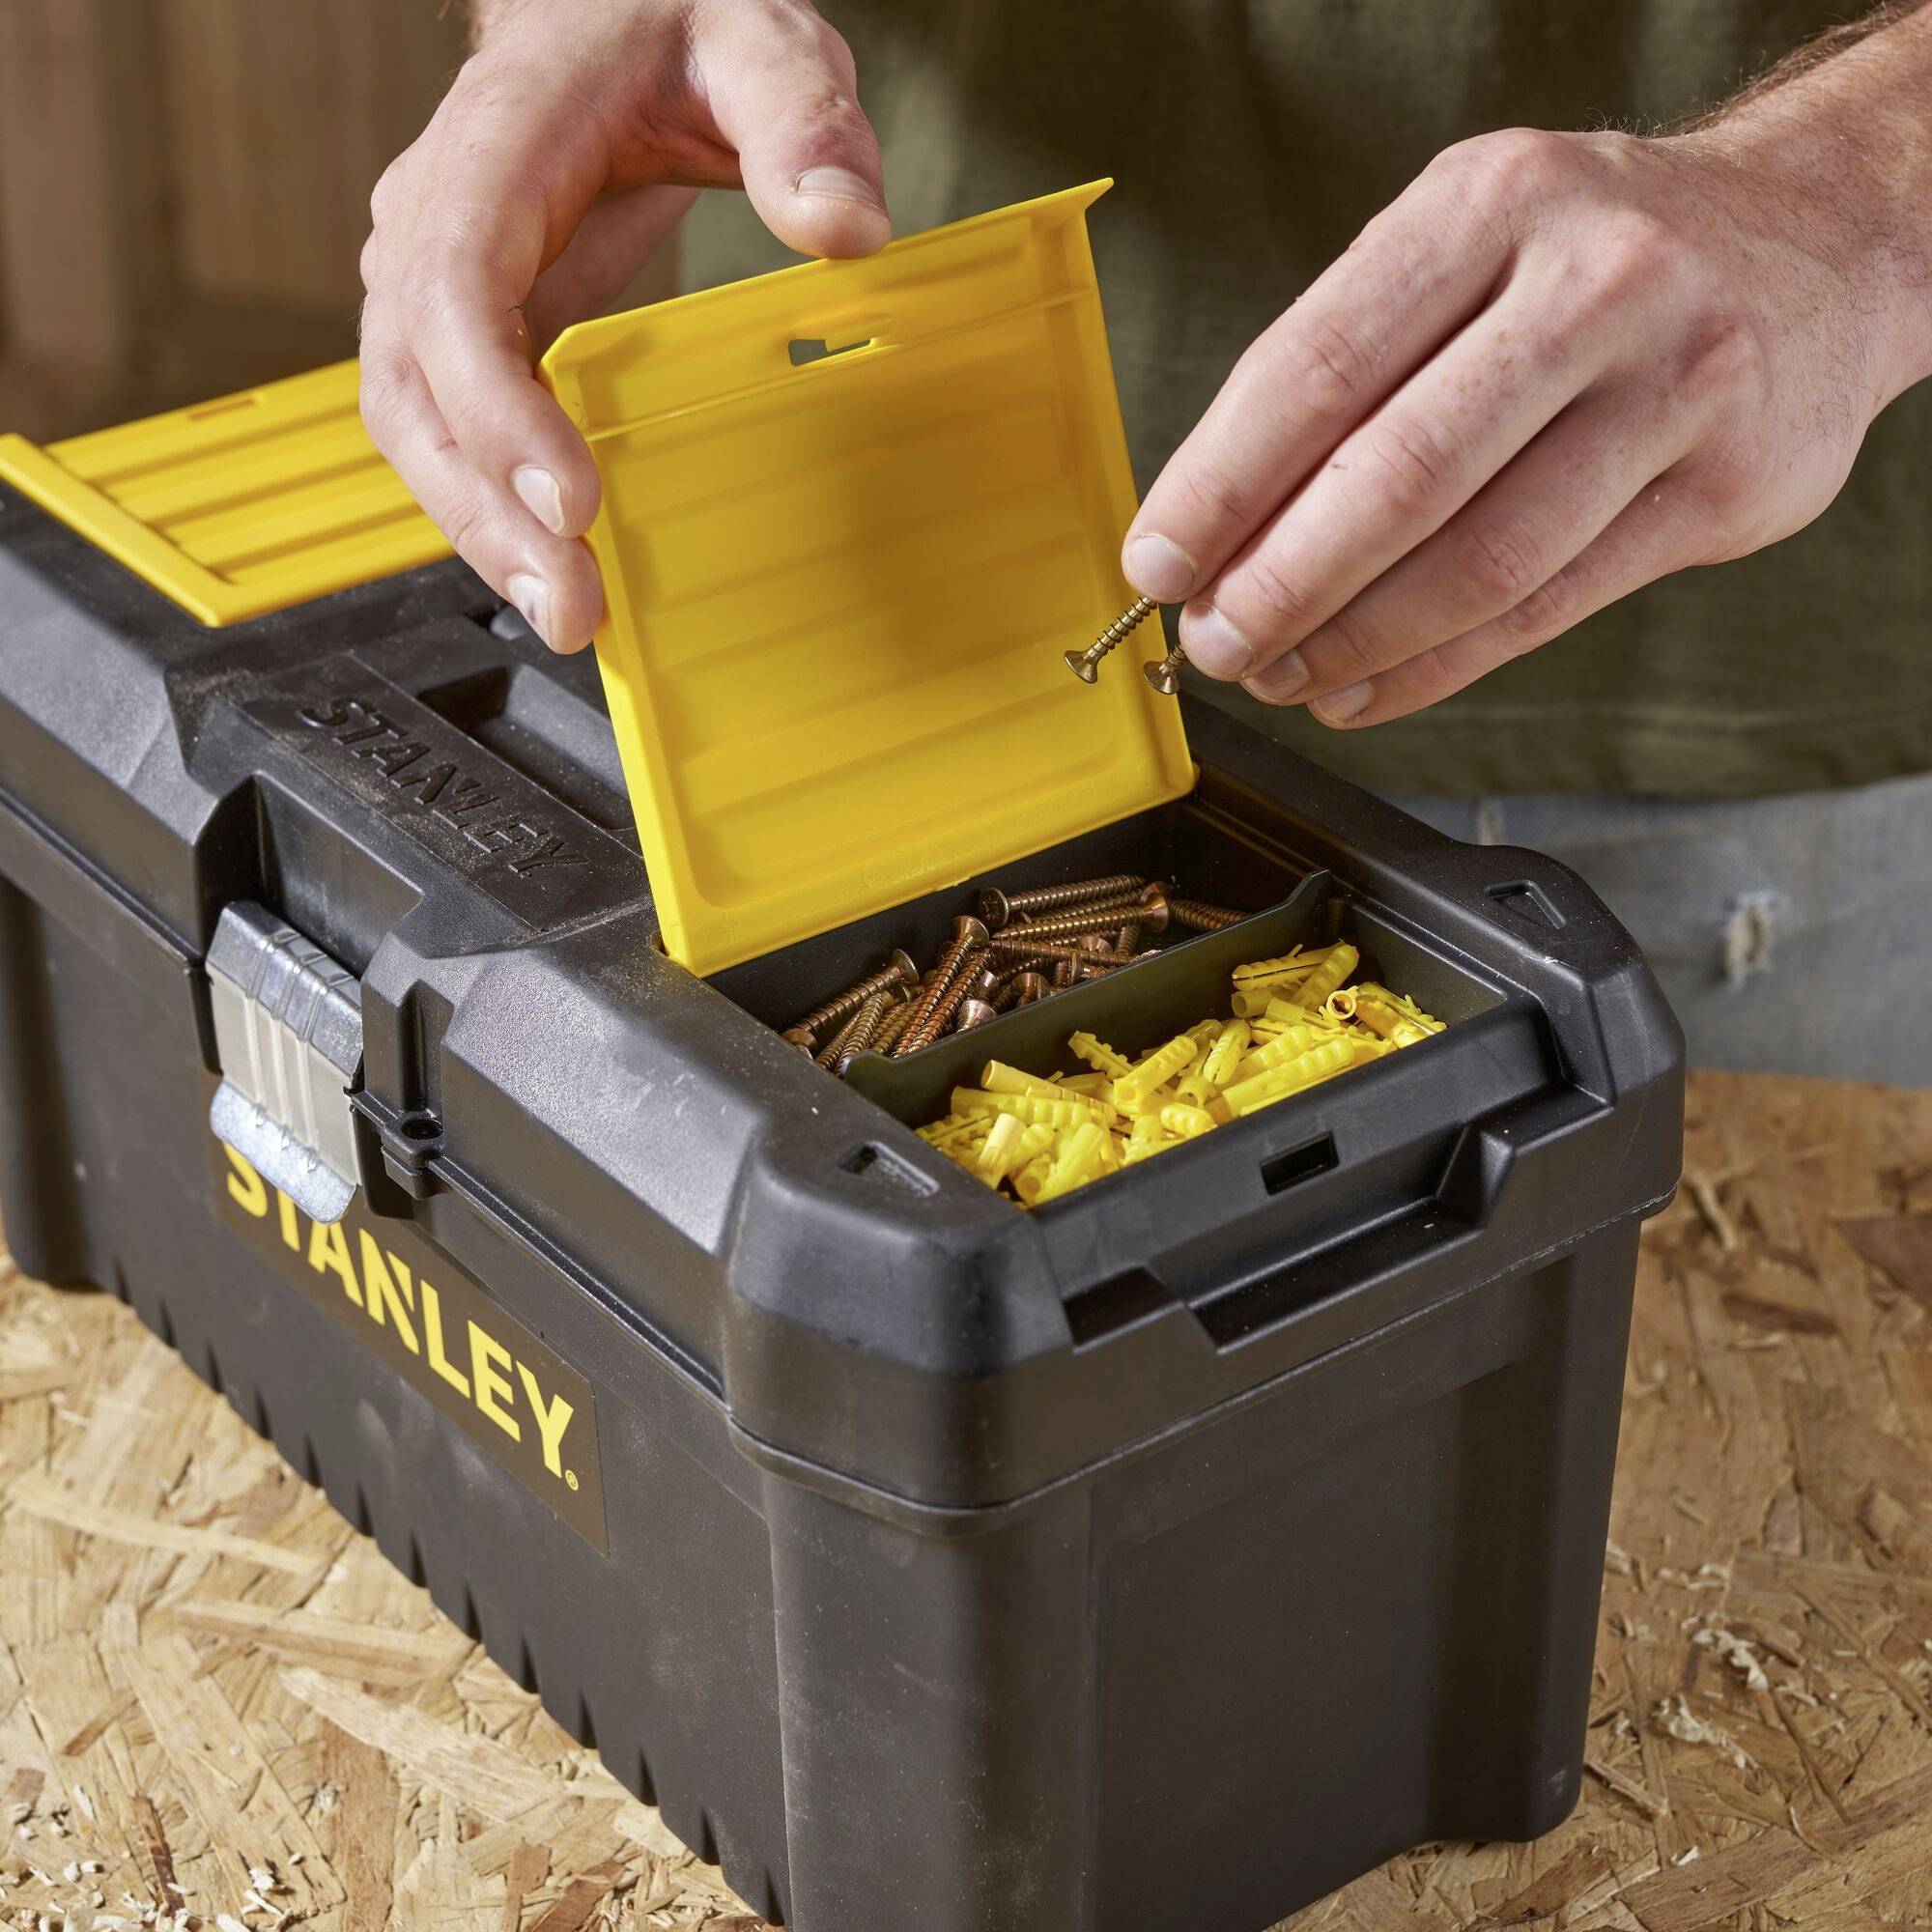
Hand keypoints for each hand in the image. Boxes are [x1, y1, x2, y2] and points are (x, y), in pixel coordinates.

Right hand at [359, 0, 889, 651]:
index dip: (501, 408)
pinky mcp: (470, 328)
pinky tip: (556, 566)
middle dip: (483, 511)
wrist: (612, 8)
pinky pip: (454, 428)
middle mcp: (434, 219)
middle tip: (572, 607)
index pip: (455, 289)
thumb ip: (800, 122)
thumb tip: (846, 226)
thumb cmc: (674, 22)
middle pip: (413, 387)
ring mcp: (438, 278)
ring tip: (567, 612)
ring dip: (480, 529)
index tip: (574, 502)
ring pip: (416, 424)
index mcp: (491, 147)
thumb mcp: (758, 41)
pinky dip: (493, 506)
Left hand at [1124, 108, 1931, 726]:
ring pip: (1480, 560)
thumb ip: (1350, 364)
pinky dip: (1436, 668)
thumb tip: (1215, 521)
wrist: (1822, 241)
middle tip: (1216, 641)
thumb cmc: (1598, 258)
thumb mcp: (1469, 243)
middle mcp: (1595, 284)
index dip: (1219, 487)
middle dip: (1280, 584)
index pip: (1317, 368)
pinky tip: (1366, 691)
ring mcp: (1676, 387)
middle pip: (1397, 476)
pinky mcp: (1722, 491)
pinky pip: (1547, 608)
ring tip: (1282, 674)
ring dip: (1355, 642)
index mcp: (1493, 204)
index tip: (1158, 563)